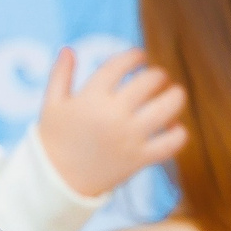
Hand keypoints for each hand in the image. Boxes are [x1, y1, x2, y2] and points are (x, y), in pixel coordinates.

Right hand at [35, 46, 188, 197]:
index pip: (121, 65)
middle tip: (156, 78)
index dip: (135, 56)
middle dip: (157, 75)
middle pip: (149, 81)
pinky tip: (173, 126)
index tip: (139, 57)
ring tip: (173, 94)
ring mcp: (129, 138)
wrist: (57, 181)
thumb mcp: (51, 105)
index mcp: (91, 98)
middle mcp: (113, 115)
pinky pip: (172, 142)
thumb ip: (60, 75)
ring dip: (175, 95)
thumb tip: (69, 49)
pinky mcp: (139, 159)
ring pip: (168, 108)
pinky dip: (179, 132)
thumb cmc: (54, 139)